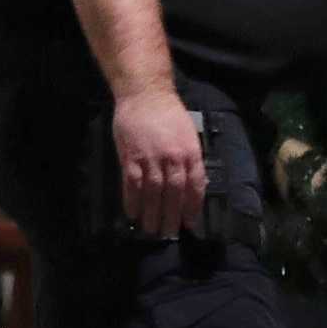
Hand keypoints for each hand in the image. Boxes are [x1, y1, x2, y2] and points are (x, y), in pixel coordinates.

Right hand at [112, 84, 206, 238]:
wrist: (145, 94)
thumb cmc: (169, 114)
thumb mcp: (188, 135)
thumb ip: (190, 159)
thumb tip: (194, 185)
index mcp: (190, 153)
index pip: (194, 186)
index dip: (192, 207)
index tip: (189, 222)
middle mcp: (173, 158)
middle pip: (174, 194)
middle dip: (172, 216)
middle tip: (169, 233)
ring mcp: (151, 159)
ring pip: (153, 193)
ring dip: (152, 213)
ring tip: (151, 229)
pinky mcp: (131, 158)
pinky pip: (132, 185)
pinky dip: (133, 201)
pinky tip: (133, 214)